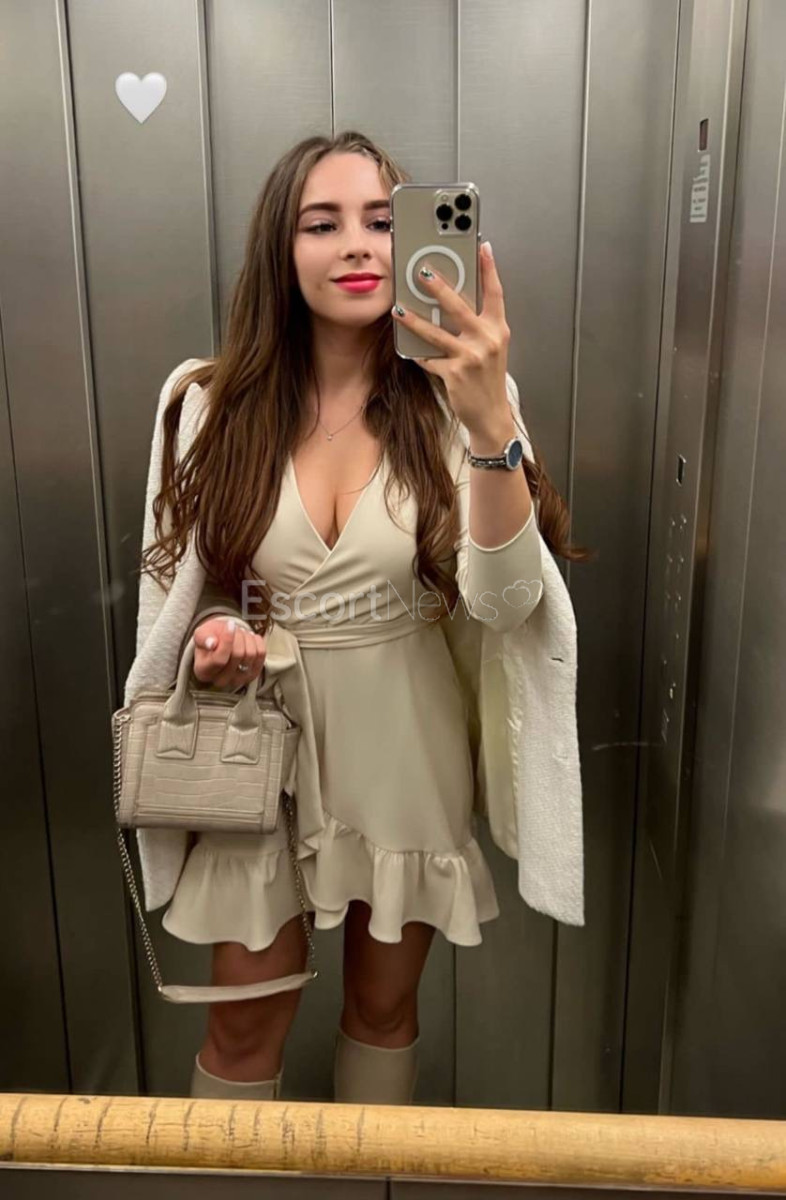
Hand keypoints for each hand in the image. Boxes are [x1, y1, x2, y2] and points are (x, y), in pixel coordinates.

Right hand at [192, 617, 266, 690]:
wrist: (220, 644)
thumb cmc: (209, 639)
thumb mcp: (201, 634)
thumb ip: (203, 638)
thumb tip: (212, 643)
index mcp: (204, 671)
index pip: (220, 659)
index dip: (227, 640)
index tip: (230, 624)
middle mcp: (221, 680)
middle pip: (238, 655)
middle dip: (238, 635)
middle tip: (233, 628)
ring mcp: (239, 680)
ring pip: (250, 654)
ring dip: (247, 637)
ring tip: (240, 633)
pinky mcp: (253, 674)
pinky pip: (261, 654)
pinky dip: (257, 641)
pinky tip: (249, 638)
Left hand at [391, 240, 510, 433]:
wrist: (490, 413)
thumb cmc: (488, 378)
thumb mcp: (491, 347)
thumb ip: (478, 325)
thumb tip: (452, 304)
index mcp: (498, 329)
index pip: (495, 293)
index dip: (489, 269)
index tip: (482, 247)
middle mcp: (486, 340)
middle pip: (459, 306)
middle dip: (438, 287)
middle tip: (422, 272)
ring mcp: (470, 357)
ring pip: (436, 332)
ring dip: (414, 320)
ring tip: (399, 309)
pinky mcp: (454, 373)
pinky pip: (429, 358)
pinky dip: (418, 353)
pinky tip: (406, 347)